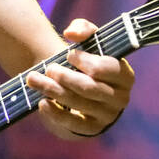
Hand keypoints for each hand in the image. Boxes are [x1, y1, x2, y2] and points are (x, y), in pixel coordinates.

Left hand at [27, 18, 133, 139]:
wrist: (82, 90)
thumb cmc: (87, 62)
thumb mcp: (89, 42)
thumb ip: (83, 29)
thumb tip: (71, 34)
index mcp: (125, 75)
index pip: (108, 68)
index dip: (86, 60)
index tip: (69, 54)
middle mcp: (120, 98)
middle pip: (90, 87)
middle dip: (65, 76)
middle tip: (49, 68)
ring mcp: (107, 116)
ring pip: (77, 103)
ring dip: (52, 90)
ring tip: (33, 79)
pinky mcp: (92, 129)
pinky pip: (72, 123)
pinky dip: (54, 113)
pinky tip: (41, 102)